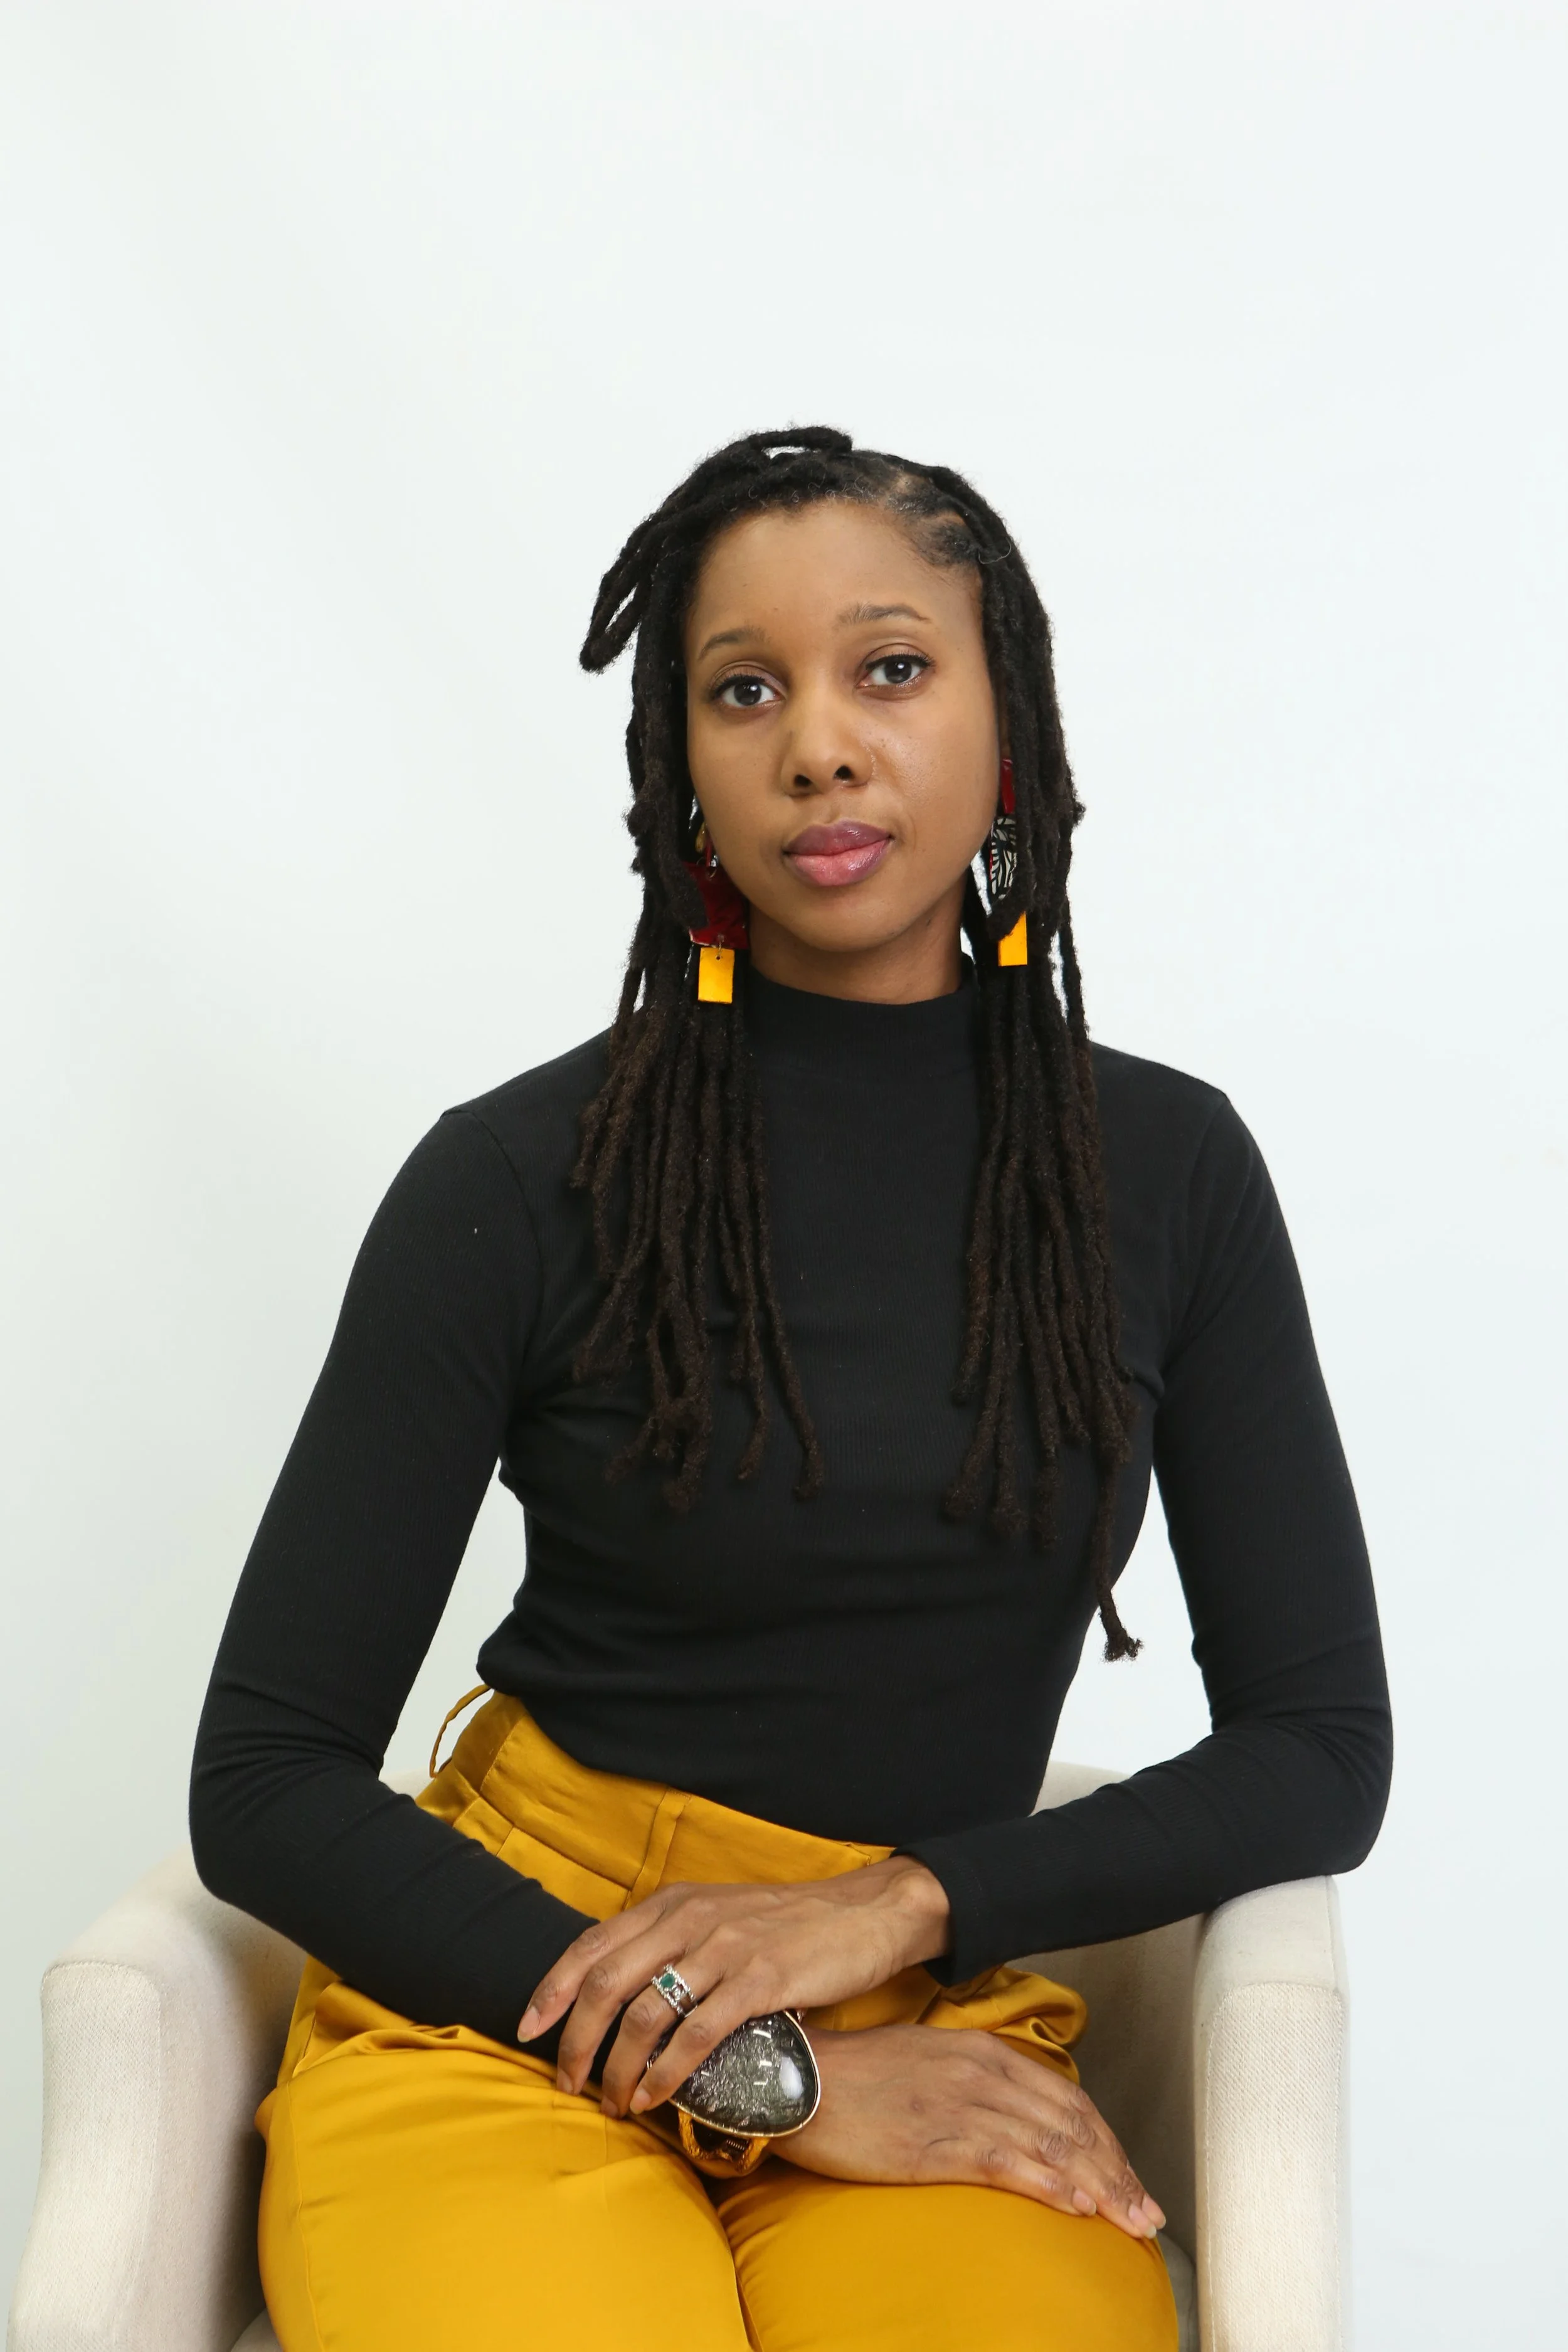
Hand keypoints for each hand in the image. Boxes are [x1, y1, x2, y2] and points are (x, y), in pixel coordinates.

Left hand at [517, 1859, 950, 2111]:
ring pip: (643, 2013)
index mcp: (672, 1903)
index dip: (551, 1989)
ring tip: (613, 2103)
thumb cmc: (787, 1924)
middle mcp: (688, 1919)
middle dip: (575, 2042)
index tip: (527, 2030)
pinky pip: (696, 2034)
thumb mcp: (718, 1915)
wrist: (863, 1914)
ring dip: (617, 2068)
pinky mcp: (759, 1980)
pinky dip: (666, 2072)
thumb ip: (672, 1942)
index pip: (591, 1944)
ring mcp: (722, 1948)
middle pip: (604, 1983)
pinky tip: (656, 2098)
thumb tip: (623, 1993)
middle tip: (568, 2085)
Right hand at [782, 2024, 1165, 2241]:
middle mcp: (980, 2073)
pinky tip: (1076, 2207)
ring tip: (1130, 2221)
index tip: (1132, 2178)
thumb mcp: (930, 2061)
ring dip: (1100, 2186)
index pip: (1067, 2099)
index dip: (1108, 2143)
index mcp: (982, 2051)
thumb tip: (1016, 2120)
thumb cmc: (859, 2075)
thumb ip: (976, 2083)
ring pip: (1050, 2146)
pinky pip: (1006, 2163)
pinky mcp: (934, 2142)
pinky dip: (1049, 2185)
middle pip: (1070, 2126)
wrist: (800, 2078)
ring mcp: (959, 2105)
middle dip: (1117, 2171)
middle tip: (1148, 2213)